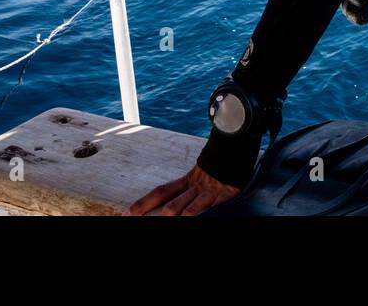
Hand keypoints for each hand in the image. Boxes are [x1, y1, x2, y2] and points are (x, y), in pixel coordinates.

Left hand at [124, 163, 240, 215]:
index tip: (127, 214)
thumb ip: (188, 188)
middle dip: (153, 211)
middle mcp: (195, 187)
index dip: (143, 203)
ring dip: (176, 216)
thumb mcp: (202, 175)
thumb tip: (171, 203)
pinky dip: (199, 215)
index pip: (161, 192)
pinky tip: (192, 218)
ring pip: (187, 208)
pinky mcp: (224, 196)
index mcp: (187, 181)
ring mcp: (209, 193)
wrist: (239, 146)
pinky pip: (209, 208)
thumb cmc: (221, 165)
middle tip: (138, 220)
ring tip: (167, 219)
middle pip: (169, 202)